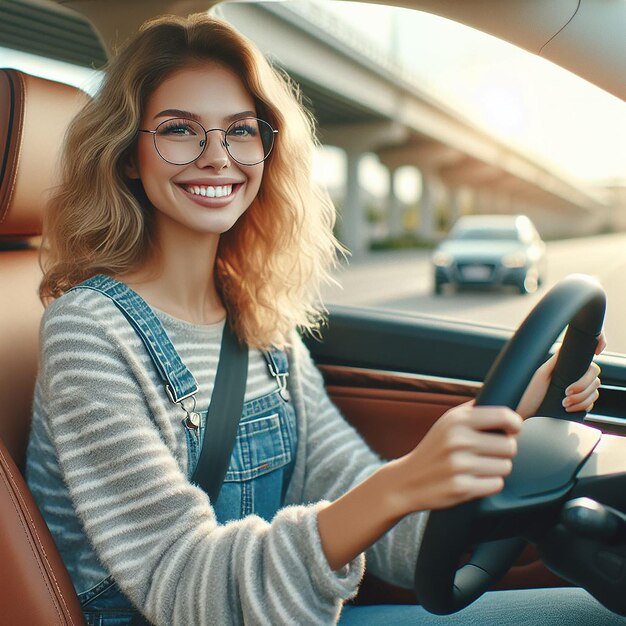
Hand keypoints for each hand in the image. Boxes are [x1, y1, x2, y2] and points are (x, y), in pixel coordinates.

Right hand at [387, 402, 521, 514]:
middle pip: (510, 446)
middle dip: (503, 451)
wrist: (407, 480)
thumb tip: (508, 407)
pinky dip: (489, 484)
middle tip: (487, 453)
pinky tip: (473, 479)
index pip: (504, 416)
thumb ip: (474, 411)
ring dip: (496, 469)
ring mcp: (459, 464)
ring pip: (505, 467)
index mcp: (457, 420)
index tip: (512, 430)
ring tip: (477, 467)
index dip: (515, 425)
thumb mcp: (447, 422)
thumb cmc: (433, 449)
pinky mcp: (461, 487)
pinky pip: (496, 484)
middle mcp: (458, 440)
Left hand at [517, 331, 604, 418]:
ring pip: (594, 393)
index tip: (580, 373)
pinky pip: (590, 405)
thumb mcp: (542, 374)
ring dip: (581, 400)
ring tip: (564, 404)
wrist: (526, 413)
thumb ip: (555, 361)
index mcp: (569, 369)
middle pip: (595, 380)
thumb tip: (564, 346)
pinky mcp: (579, 405)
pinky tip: (569, 409)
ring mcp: (579, 392)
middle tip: (566, 394)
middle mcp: (576, 378)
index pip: (591, 366)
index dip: (590, 372)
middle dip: (582, 390)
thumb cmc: (529, 393)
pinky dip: (582, 407)